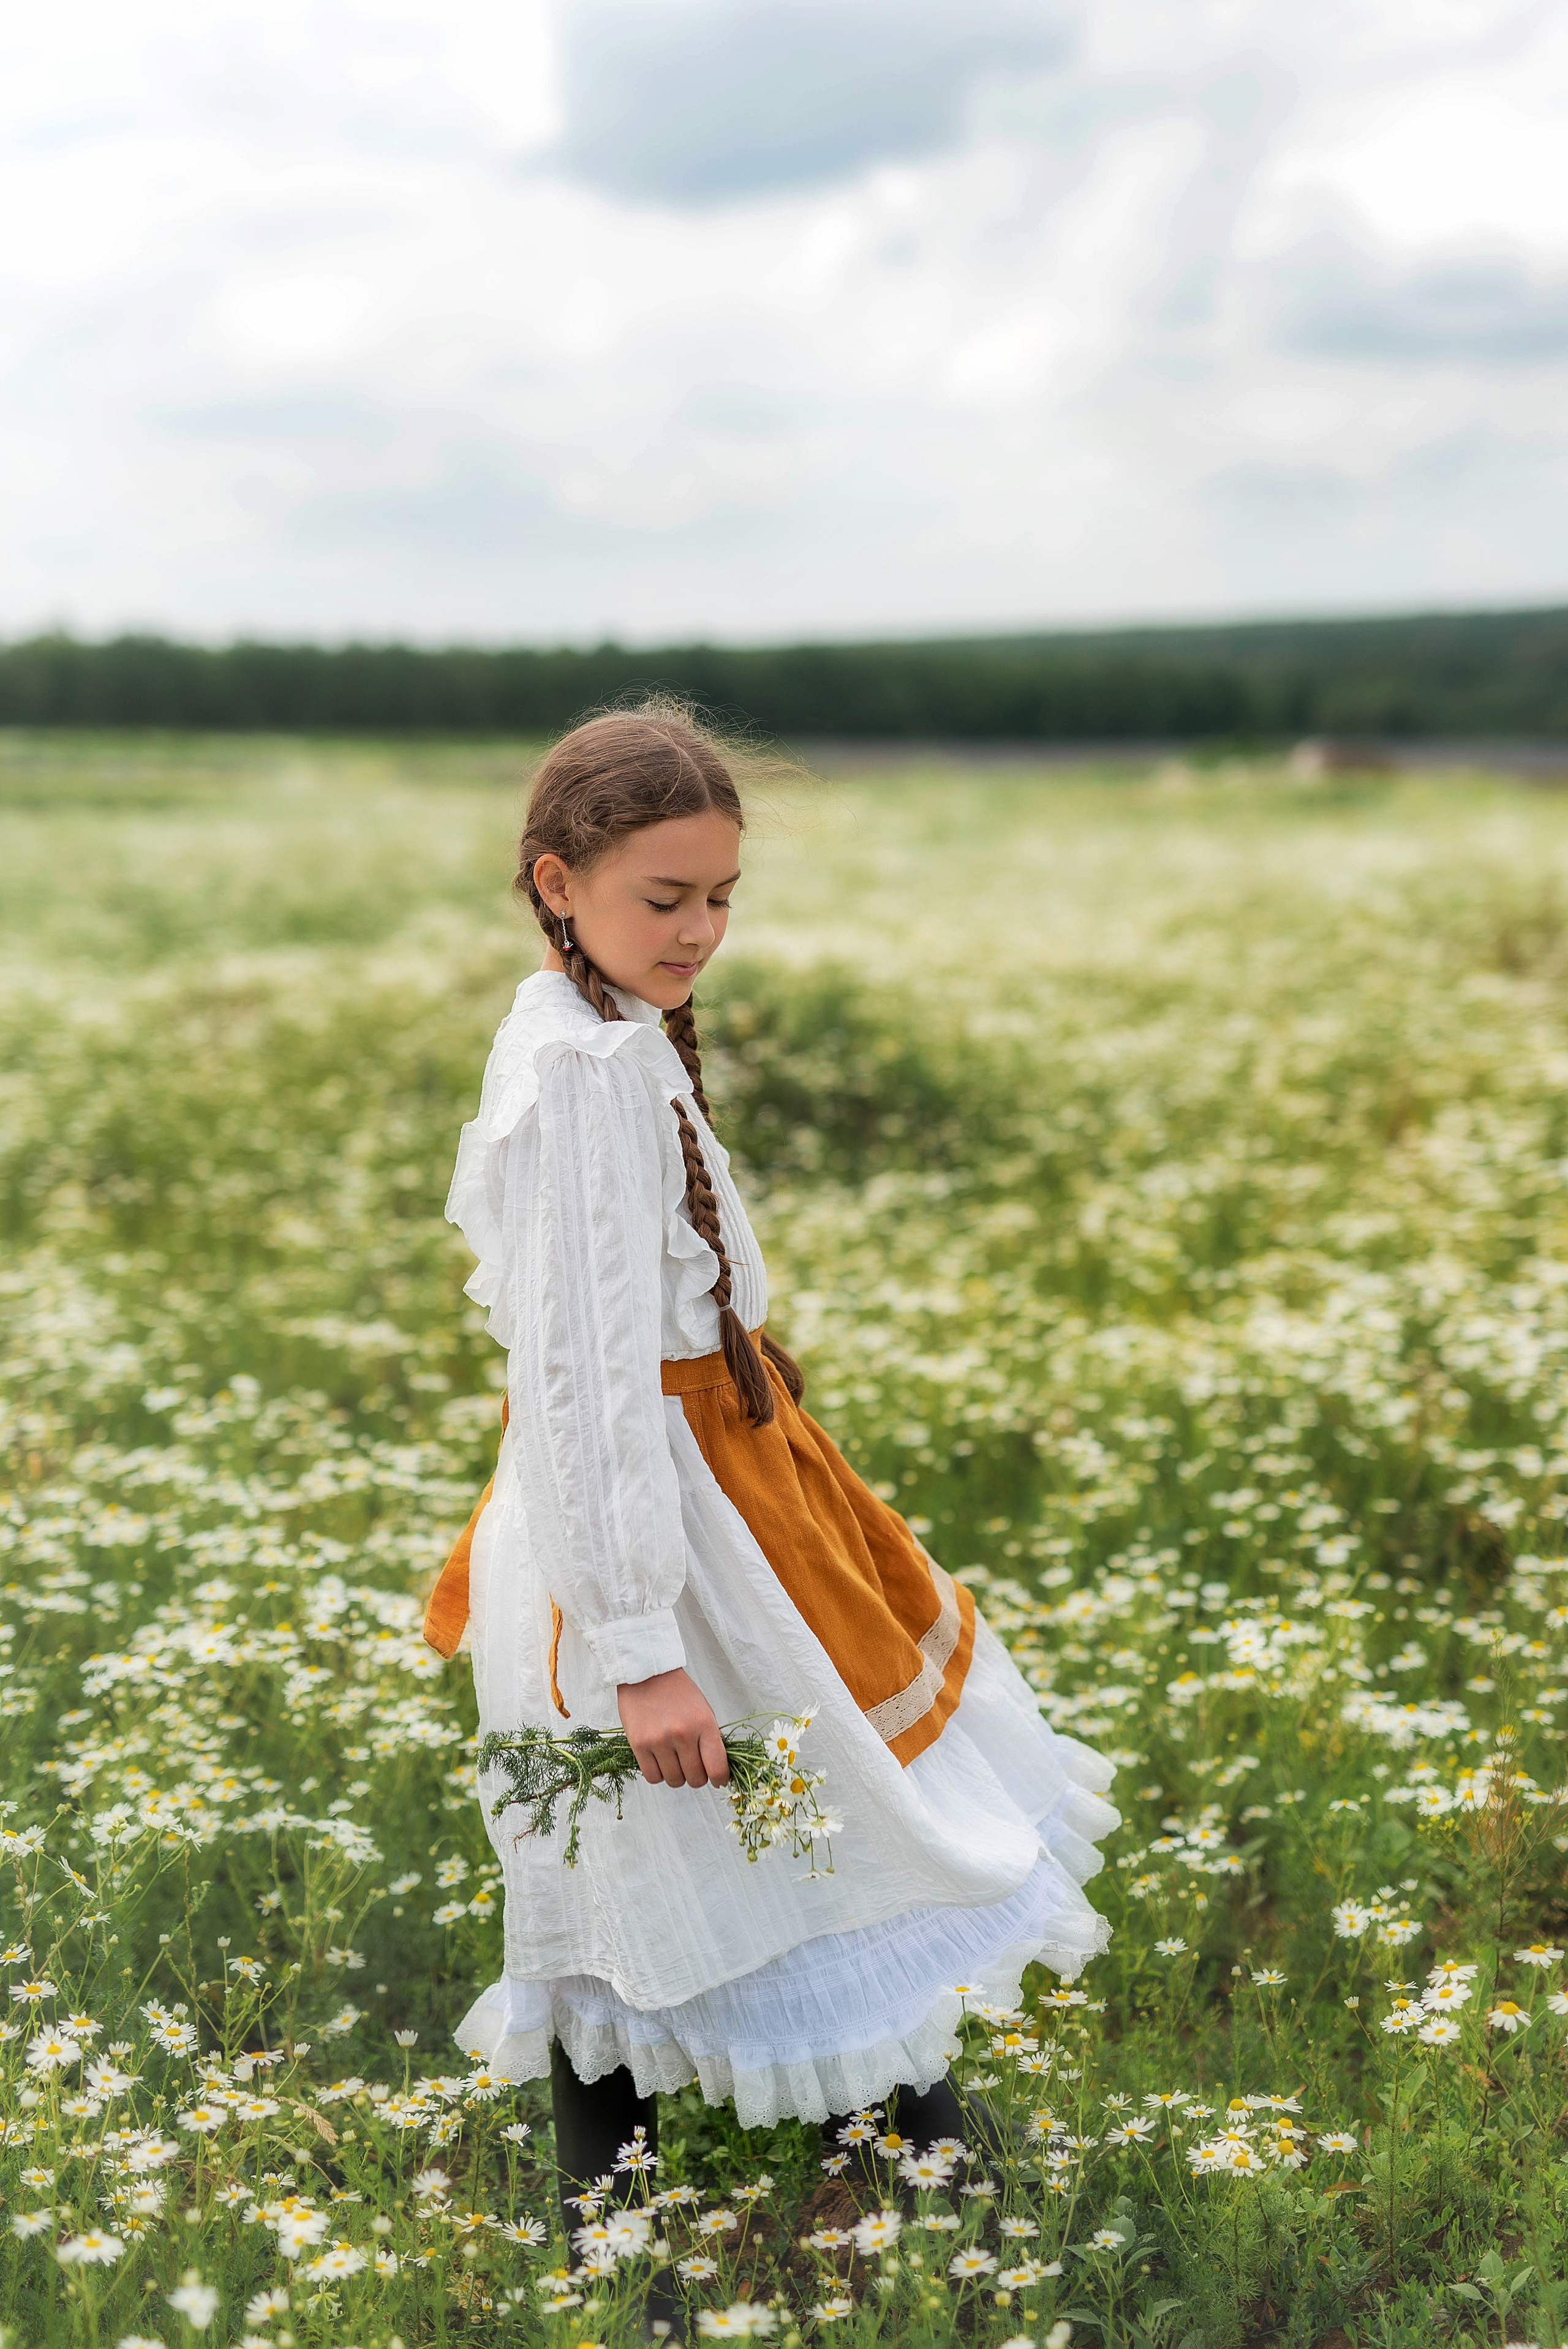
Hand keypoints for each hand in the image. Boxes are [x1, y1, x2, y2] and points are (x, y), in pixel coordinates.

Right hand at [617, 1668, 730, 1789]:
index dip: (720, 1779)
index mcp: (704, 1724)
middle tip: (692, 1766)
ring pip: (674, 1781)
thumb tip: (717, 1768)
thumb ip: (710, 1739)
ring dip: (677, 1776)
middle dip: (697, 1777)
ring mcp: (660, 1741)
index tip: (718, 1780)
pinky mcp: (639, 1745)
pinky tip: (660, 1761)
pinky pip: (653, 1777)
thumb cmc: (678, 1692)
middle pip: (696, 1779)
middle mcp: (683, 1734)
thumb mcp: (704, 1710)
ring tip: (674, 1760)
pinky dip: (658, 1774)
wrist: (647, 1673)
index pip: (717, 1768)